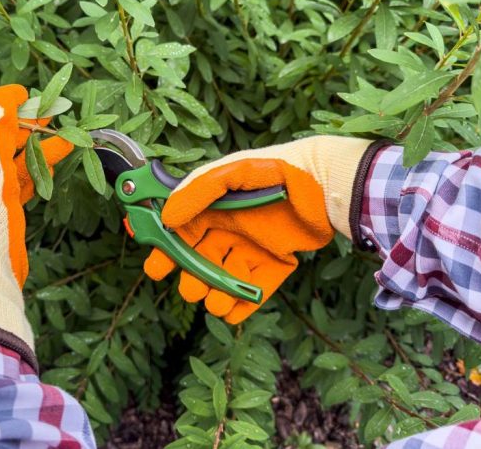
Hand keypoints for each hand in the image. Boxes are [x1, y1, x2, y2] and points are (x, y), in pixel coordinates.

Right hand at [143, 136, 373, 322]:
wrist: (325, 181)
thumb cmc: (275, 169)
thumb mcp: (231, 172)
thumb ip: (198, 191)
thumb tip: (167, 217)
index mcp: (212, 208)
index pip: (179, 232)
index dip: (164, 249)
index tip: (154, 266)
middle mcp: (228, 230)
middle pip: (198, 261)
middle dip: (190, 277)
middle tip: (190, 288)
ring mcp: (251, 248)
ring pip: (223, 279)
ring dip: (214, 294)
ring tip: (214, 300)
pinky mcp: (275, 264)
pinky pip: (255, 290)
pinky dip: (243, 305)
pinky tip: (233, 312)